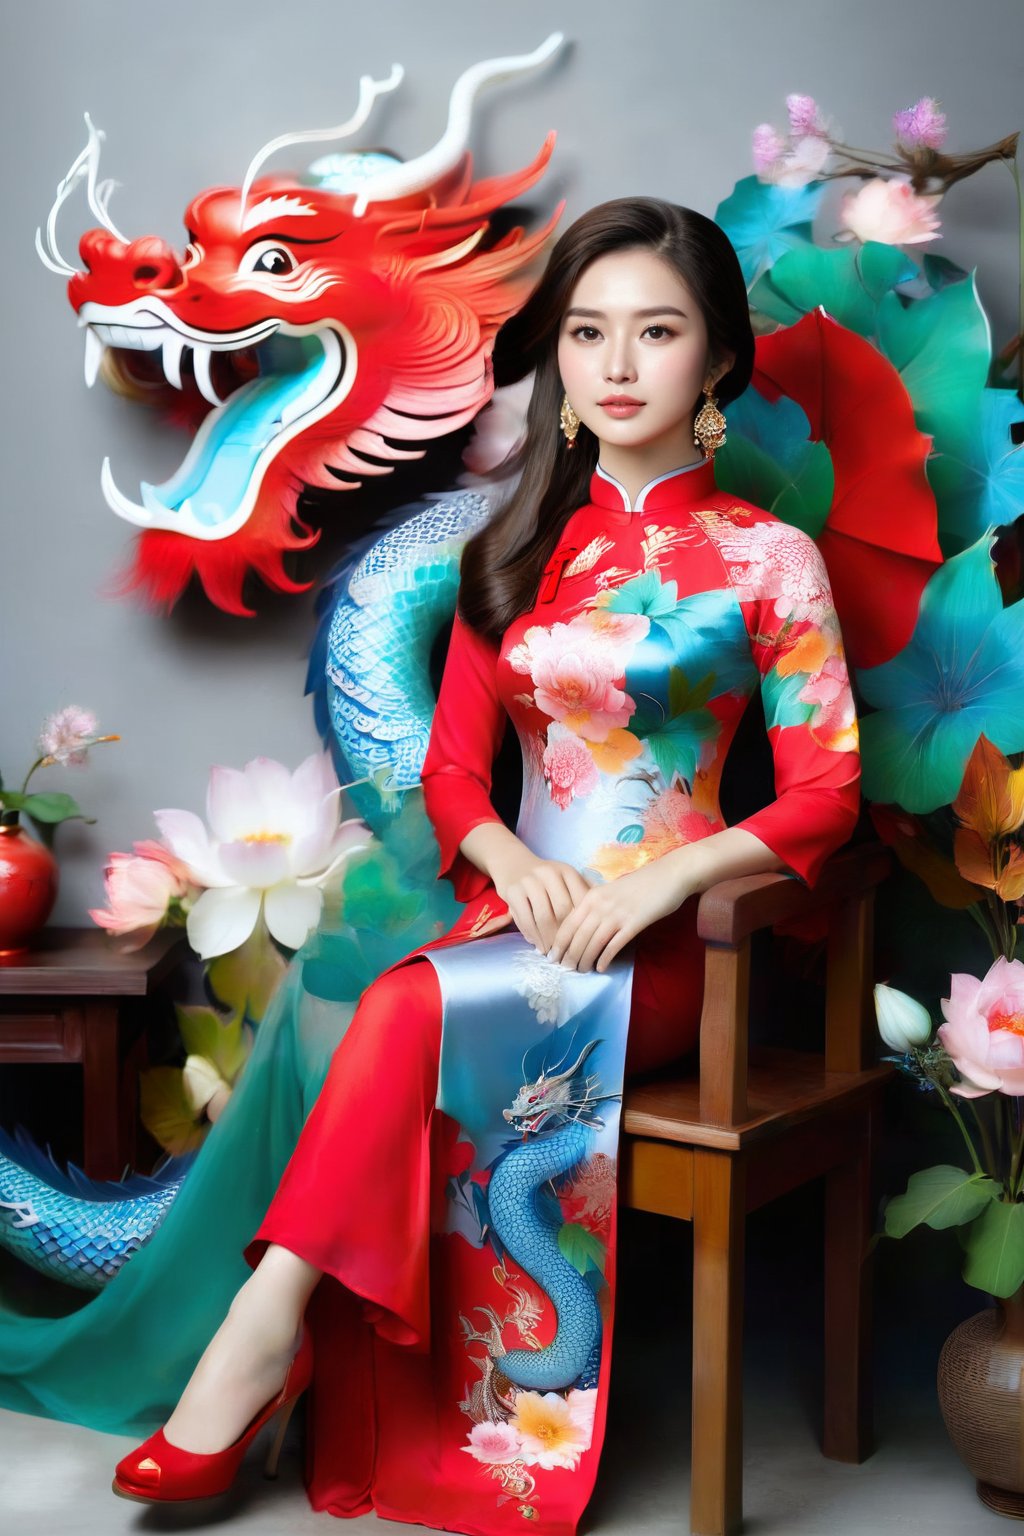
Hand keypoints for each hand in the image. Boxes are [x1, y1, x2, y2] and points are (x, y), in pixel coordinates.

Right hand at [490, 846, 593, 954]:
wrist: (513, 863)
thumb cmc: (546, 879)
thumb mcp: (565, 879)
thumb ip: (583, 894)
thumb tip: (601, 920)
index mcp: (567, 871)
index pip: (580, 901)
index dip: (583, 924)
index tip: (584, 942)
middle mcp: (548, 873)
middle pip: (562, 910)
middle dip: (566, 935)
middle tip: (568, 953)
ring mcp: (529, 881)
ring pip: (543, 917)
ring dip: (548, 939)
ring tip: (553, 953)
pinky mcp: (513, 891)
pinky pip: (525, 919)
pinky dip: (532, 936)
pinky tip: (538, 946)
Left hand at [547, 858, 694, 973]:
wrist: (669, 874)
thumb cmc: (641, 883)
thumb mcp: (612, 890)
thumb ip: (597, 904)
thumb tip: (584, 926)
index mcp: (592, 895)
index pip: (568, 923)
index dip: (558, 942)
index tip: (552, 957)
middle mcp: (601, 905)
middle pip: (578, 936)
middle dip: (569, 956)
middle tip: (566, 969)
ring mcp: (617, 914)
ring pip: (593, 943)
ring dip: (585, 960)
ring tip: (582, 971)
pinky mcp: (634, 923)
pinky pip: (614, 945)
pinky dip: (605, 959)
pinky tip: (601, 968)